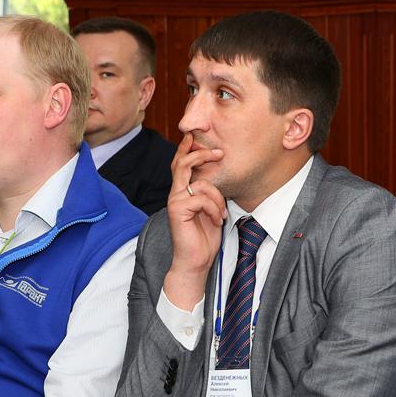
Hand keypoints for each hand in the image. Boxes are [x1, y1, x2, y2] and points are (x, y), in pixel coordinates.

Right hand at [163, 133, 226, 309]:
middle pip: (182, 163)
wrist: (195, 261)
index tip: (195, 136)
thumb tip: (218, 177)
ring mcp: (175, 201)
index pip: (181, 164)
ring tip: (221, 214)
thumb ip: (211, 193)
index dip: (187, 148)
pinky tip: (217, 220)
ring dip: (218, 198)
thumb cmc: (205, 237)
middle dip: (201, 154)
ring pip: (199, 183)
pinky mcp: (177, 210)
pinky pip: (201, 198)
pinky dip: (214, 209)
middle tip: (218, 152)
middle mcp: (175, 194)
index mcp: (182, 192)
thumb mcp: (212, 209)